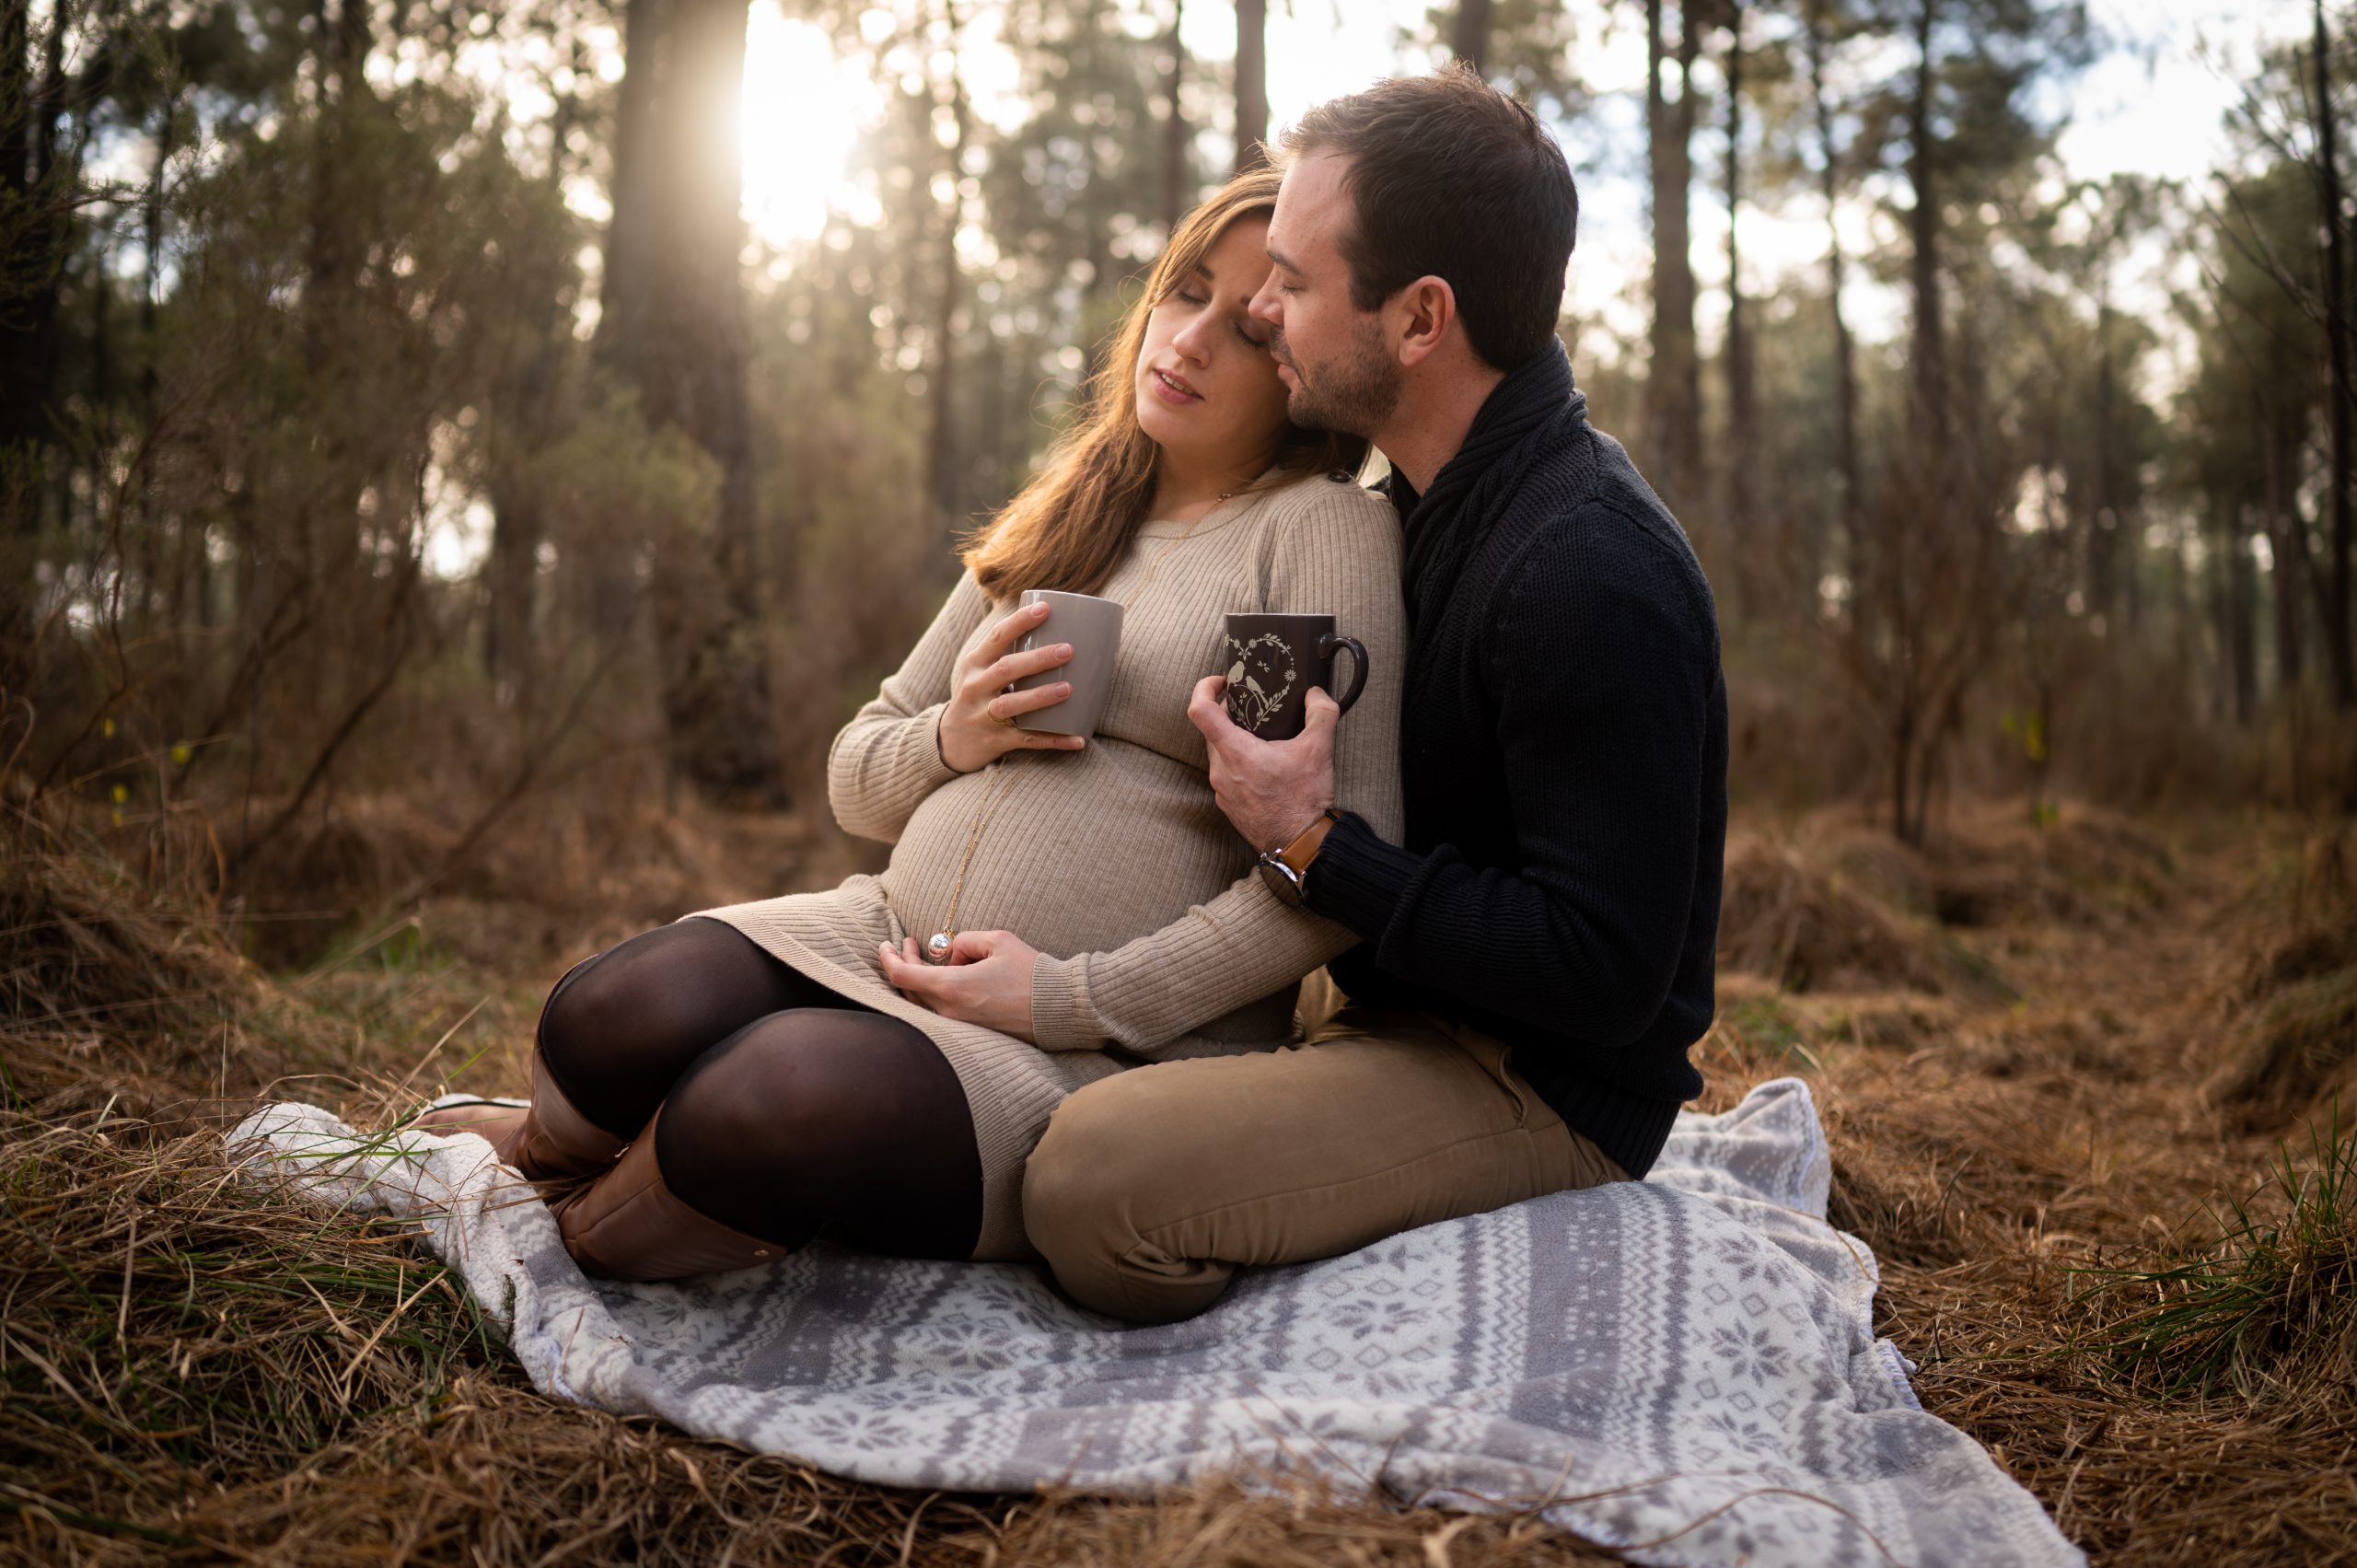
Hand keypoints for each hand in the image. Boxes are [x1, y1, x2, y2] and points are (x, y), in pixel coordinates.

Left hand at [876, 931, 1039, 1040]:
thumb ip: (965, 940)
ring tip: (932, 958)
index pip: (901, 975)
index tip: (885, 944)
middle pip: (910, 989)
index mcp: (952, 988)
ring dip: (920, 979)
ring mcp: (959, 1027)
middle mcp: (949, 1013)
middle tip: (910, 944)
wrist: (1058, 1008)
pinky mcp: (971, 1033)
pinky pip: (940, 1013)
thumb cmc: (1031, 972)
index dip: (888, 958)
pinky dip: (935, 994)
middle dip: (905, 963)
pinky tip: (946, 978)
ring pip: (924, 1003)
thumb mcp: (997, 940)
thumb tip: (951, 952)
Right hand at [938, 601, 1089, 772]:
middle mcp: (975, 687)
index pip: (997, 637)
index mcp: (974, 663)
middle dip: (1037, 659)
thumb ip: (1004, 650)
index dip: (1020, 621)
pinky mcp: (995, 741)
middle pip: (1006, 669)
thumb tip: (1049, 620)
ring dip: (1040, 697)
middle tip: (1068, 650)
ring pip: (1012, 704)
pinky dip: (1054, 740)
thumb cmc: (976, 695)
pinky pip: (1027, 740)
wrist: (950, 741)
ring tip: (1068, 689)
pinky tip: (1078, 739)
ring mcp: (983, 716)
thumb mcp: (978, 669)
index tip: (1045, 608)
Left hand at [1185, 674, 1337, 851]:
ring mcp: (1222, 790)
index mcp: (1235, 752)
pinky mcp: (1228, 805)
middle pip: (1210, 730)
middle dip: (1228, 714)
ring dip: (1234, 740)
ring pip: (1218, 753)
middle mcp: (1221, 771)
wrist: (1302, 845)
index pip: (1199, 710)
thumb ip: (1321, 712)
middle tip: (1252, 707)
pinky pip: (1226, 774)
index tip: (1223, 682)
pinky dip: (1239, 763)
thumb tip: (1314, 694)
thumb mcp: (1320, 749)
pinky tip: (1264, 766)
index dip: (1205, 687)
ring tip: (1262, 737)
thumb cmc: (1304, 801)